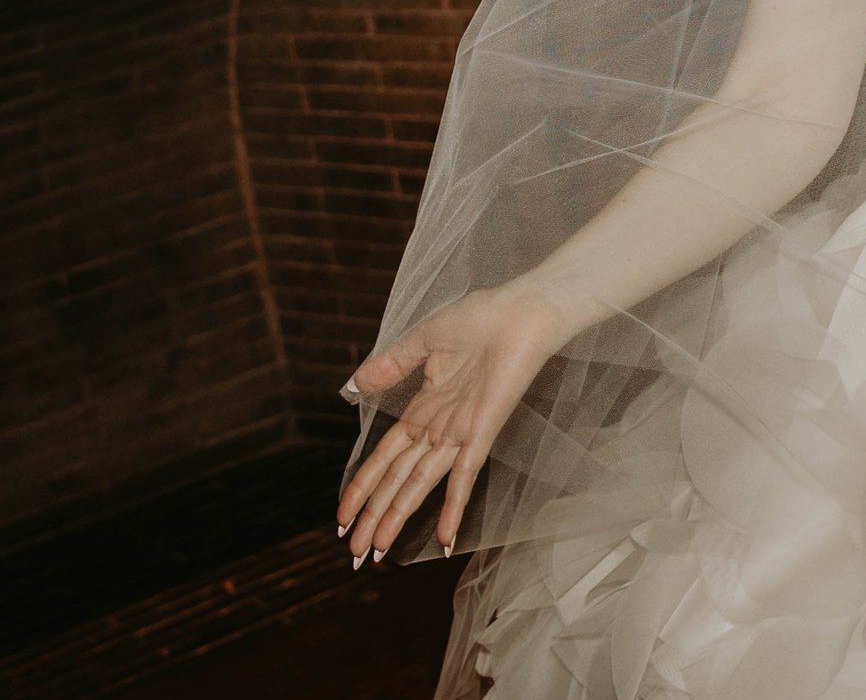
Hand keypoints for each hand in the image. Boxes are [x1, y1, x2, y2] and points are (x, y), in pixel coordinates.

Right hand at [335, 281, 572, 567]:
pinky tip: (445, 541)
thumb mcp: (423, 340)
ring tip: (377, 554)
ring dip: (397, 519)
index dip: (363, 487)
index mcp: (424, 408)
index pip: (385, 457)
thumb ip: (389, 366)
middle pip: (397, 481)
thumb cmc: (481, 318)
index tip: (343, 516)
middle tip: (353, 555)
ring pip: (420, 485)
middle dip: (374, 517)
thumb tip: (351, 387)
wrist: (521, 311)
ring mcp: (460, 434)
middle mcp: (439, 428)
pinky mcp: (483, 433)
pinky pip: (465, 477)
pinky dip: (454, 509)